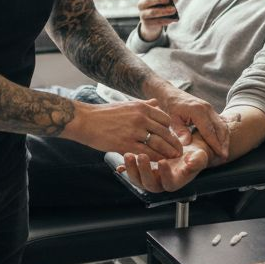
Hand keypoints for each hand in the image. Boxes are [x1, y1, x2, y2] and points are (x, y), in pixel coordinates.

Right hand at [64, 99, 183, 160]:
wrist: (85, 121)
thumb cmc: (105, 114)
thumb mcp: (127, 104)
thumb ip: (144, 105)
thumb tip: (156, 102)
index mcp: (142, 107)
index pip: (165, 119)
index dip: (171, 130)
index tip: (173, 137)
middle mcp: (141, 118)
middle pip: (165, 132)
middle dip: (174, 143)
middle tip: (179, 151)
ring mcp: (134, 131)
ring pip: (158, 144)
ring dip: (168, 152)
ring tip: (172, 158)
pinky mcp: (126, 144)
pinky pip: (146, 153)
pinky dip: (154, 158)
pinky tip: (157, 162)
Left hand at [117, 142, 210, 192]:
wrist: (184, 150)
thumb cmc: (193, 155)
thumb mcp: (199, 156)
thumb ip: (197, 161)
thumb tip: (191, 163)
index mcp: (174, 182)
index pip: (168, 183)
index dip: (165, 175)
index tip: (163, 162)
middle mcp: (160, 182)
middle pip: (149, 183)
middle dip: (144, 171)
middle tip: (142, 157)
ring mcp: (148, 177)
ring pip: (137, 178)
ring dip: (131, 168)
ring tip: (128, 155)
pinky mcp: (140, 169)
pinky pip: (130, 170)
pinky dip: (124, 166)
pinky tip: (122, 157)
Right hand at [136, 0, 177, 41]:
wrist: (151, 24)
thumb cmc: (158, 7)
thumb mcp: (160, 0)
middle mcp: (141, 4)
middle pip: (148, 0)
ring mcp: (143, 15)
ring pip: (153, 12)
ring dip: (164, 11)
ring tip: (174, 10)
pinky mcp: (147, 24)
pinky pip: (157, 22)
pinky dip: (166, 20)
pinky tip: (174, 19)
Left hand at [155, 87, 231, 161]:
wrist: (171, 94)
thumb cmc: (170, 108)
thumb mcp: (172, 120)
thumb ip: (180, 131)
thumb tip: (187, 143)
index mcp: (198, 111)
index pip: (210, 131)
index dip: (216, 144)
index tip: (220, 155)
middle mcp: (207, 109)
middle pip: (220, 128)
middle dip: (223, 143)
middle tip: (224, 157)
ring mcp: (210, 108)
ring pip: (222, 125)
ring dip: (225, 139)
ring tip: (224, 152)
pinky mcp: (210, 110)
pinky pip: (220, 122)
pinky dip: (222, 133)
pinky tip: (222, 143)